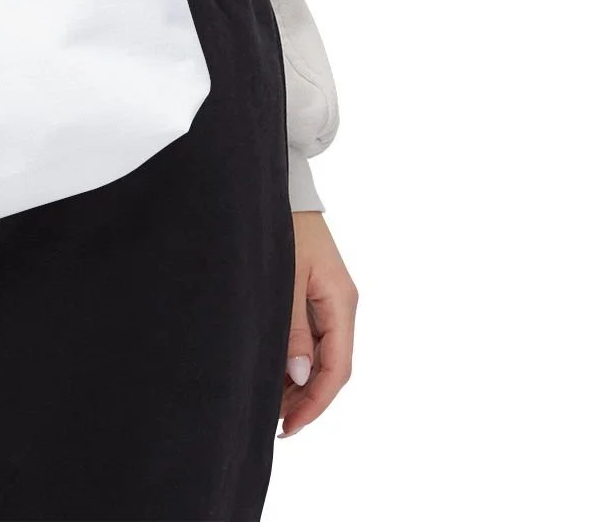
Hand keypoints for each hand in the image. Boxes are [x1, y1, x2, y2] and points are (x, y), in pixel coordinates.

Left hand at [280, 211, 355, 436]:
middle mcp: (341, 304)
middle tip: (275, 422)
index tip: (290, 427)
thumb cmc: (284, 225)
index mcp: (342, 302)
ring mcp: (329, 298)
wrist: (279, 185)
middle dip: (306, 398)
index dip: (315, 403)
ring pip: (321, 354)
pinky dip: (295, 358)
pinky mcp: (315, 291)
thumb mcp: (286, 278)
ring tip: (271, 404)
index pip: (337, 369)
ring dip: (300, 382)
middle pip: (331, 366)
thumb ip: (293, 327)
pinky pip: (312, 336)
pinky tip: (275, 370)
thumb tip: (300, 375)